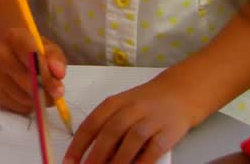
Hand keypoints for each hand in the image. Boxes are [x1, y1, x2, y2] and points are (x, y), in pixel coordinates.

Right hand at [0, 28, 66, 112]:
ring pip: (22, 97)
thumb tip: (59, 74)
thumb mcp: (48, 47)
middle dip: (44, 92)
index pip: (32, 58)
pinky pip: (17, 106)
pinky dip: (28, 105)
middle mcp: (0, 54)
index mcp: (14, 37)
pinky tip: (29, 95)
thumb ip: (56, 59)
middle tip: (55, 96)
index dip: (46, 77)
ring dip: (37, 100)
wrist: (6, 50)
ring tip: (42, 92)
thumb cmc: (31, 48)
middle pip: (25, 81)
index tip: (59, 91)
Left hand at [65, 74, 200, 163]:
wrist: (181, 91)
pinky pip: (154, 149)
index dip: (78, 144)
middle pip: (110, 132)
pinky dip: (142, 162)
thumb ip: (106, 125)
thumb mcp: (122, 106)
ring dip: (118, 161)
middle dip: (96, 155)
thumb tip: (88, 153)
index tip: (68, 161)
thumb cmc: (146, 103)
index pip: (91, 124)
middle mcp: (132, 109)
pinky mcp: (169, 131)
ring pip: (131, 141)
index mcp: (114, 102)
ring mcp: (152, 119)